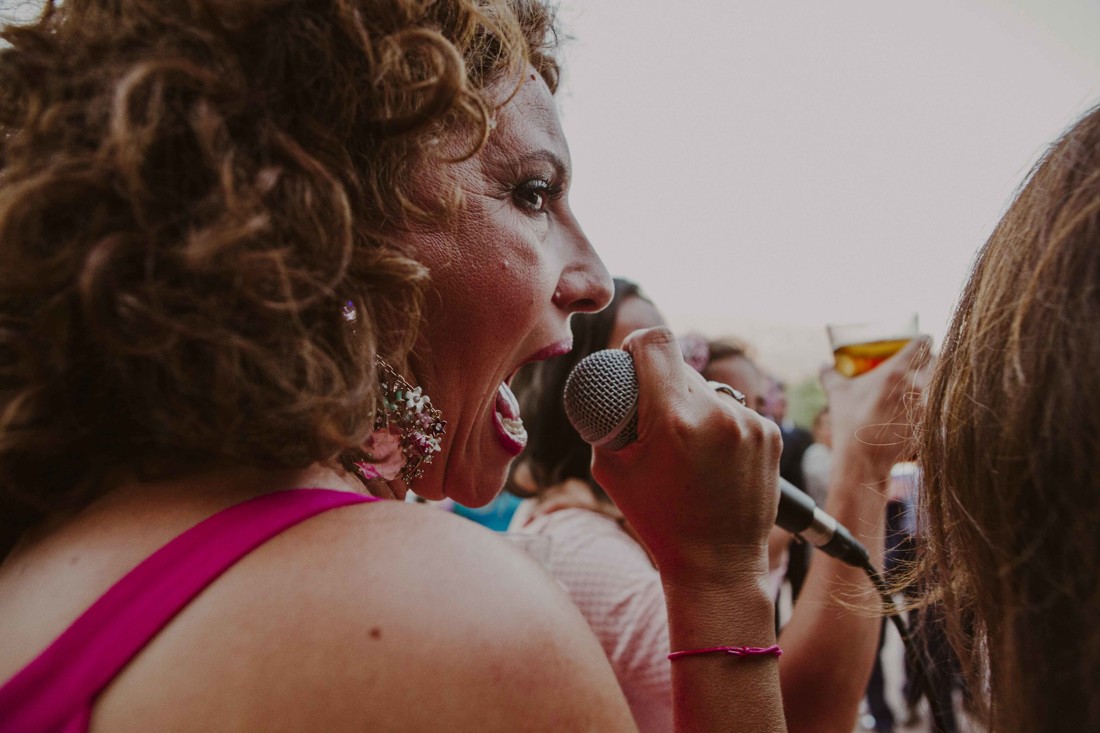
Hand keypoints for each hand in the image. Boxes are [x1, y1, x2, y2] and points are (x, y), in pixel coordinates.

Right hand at [590, 327, 782, 581]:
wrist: (718, 564)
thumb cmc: (658, 520)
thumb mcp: (610, 468)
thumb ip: (609, 418)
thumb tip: (611, 384)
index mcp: (673, 420)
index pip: (657, 342)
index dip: (638, 344)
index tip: (632, 359)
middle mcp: (717, 414)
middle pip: (682, 369)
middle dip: (663, 385)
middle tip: (652, 419)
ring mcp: (749, 423)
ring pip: (709, 391)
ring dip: (693, 406)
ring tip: (688, 450)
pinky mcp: (771, 434)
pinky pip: (734, 411)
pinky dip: (719, 424)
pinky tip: (713, 459)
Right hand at [821, 336, 932, 477]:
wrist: (863, 457)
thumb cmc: (849, 422)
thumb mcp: (837, 394)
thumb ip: (829, 375)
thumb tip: (821, 364)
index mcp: (895, 370)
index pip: (921, 344)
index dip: (923, 341)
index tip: (923, 341)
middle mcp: (915, 384)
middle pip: (938, 362)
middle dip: (933, 362)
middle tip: (925, 365)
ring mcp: (926, 405)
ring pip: (944, 384)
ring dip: (938, 383)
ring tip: (929, 386)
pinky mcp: (931, 423)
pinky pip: (943, 408)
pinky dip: (939, 406)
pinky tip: (931, 410)